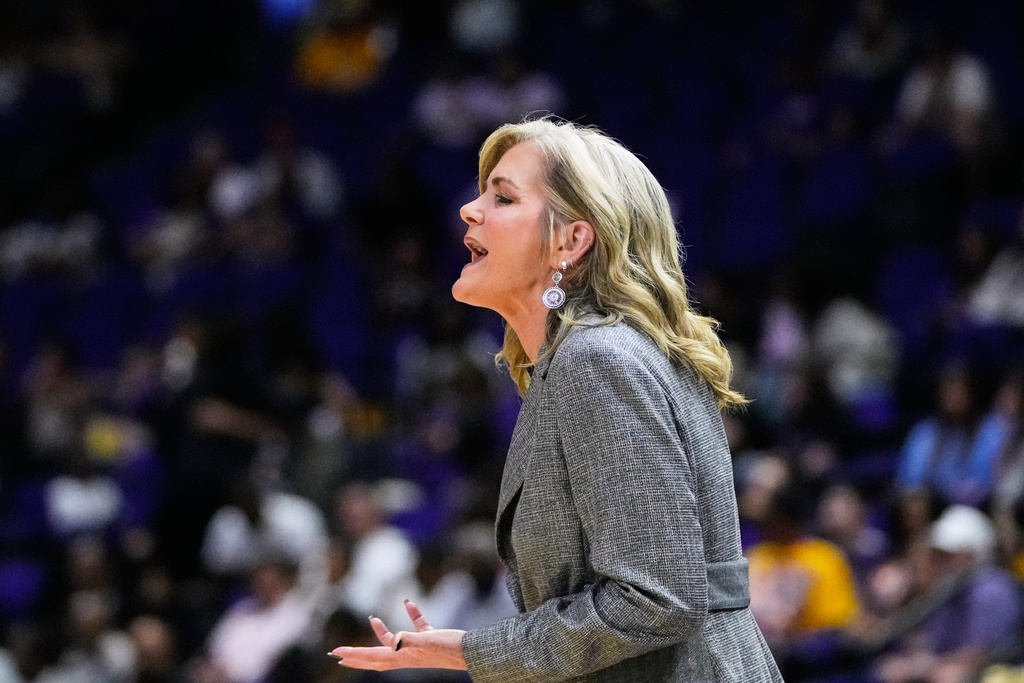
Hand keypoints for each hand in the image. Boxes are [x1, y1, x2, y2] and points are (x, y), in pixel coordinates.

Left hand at [329, 600, 467, 670]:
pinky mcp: (432, 639)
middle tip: (340, 655)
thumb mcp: (429, 641)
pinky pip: (416, 626)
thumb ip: (410, 640)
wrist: (473, 652)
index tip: (336, 653)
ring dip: (382, 632)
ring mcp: (419, 648)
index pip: (372, 656)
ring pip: (394, 642)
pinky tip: (409, 602)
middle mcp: (408, 655)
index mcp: (403, 657)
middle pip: (376, 658)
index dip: (354, 654)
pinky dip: (411, 615)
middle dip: (358, 656)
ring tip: (373, 619)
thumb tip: (394, 639)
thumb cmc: (451, 648)